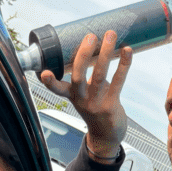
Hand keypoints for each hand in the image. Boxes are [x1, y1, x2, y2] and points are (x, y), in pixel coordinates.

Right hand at [40, 31, 131, 158]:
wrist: (106, 136)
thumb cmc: (95, 109)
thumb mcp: (84, 95)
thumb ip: (87, 77)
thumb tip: (98, 49)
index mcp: (72, 96)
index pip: (57, 89)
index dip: (50, 81)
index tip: (44, 73)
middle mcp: (82, 100)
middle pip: (78, 77)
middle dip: (83, 55)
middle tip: (90, 36)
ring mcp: (96, 103)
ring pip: (99, 76)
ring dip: (105, 54)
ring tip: (110, 35)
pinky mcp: (111, 105)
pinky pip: (118, 82)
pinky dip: (124, 65)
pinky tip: (127, 51)